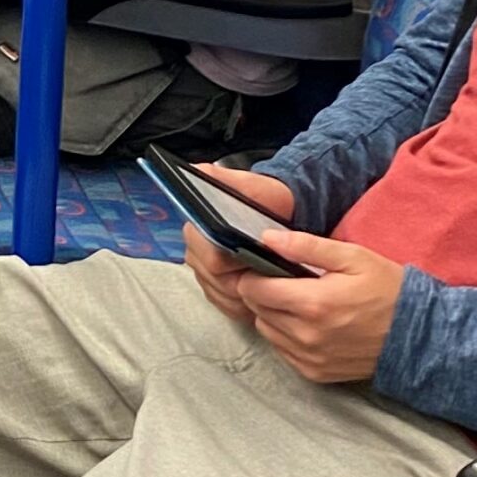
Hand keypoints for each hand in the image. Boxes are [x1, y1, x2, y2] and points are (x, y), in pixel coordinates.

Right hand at [182, 165, 296, 320]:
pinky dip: (243, 304)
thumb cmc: (264, 200)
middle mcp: (195, 251)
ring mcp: (204, 273)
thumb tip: (199, 172)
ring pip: (221, 294)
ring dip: (244, 294)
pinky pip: (225, 305)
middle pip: (215, 279)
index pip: (212, 257)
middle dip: (242, 279)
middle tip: (266, 270)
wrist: (280, 214)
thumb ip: (221, 177)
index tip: (254, 258)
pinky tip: (259, 296)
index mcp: (198, 227)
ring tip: (266, 283)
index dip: (234, 261)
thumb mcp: (247, 183)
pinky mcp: (216, 291)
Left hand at [232, 229, 405, 383]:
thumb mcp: (352, 257)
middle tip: (284, 281)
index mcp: (312, 303)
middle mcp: (306, 336)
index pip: (252, 289)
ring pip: (266, 331)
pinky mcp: (316, 374)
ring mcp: (311, 359)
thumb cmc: (387, 289)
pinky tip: (308, 323)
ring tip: (298, 301)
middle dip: (262, 292)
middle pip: (256, 310)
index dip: (253, 273)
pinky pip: (283, 351)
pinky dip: (286, 336)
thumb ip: (305, 246)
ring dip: (272, 314)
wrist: (420, 336)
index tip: (265, 265)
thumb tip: (266, 238)